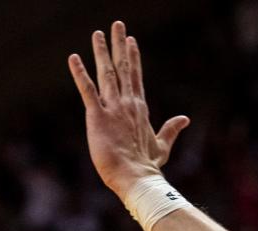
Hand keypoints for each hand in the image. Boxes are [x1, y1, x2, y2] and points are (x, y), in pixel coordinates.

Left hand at [68, 21, 189, 197]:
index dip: (133, 57)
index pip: (136, 77)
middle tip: (116, 24)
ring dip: (101, 51)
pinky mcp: (97, 116)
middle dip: (119, 45)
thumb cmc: (147, 167)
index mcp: (140, 109)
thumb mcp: (162, 146)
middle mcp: (127, 103)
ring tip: (97, 33)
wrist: (137, 178)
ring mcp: (113, 108)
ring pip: (106, 73)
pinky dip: (79, 73)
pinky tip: (73, 58)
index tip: (130, 40)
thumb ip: (171, 130)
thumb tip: (185, 119)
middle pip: (122, 68)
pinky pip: (87, 90)